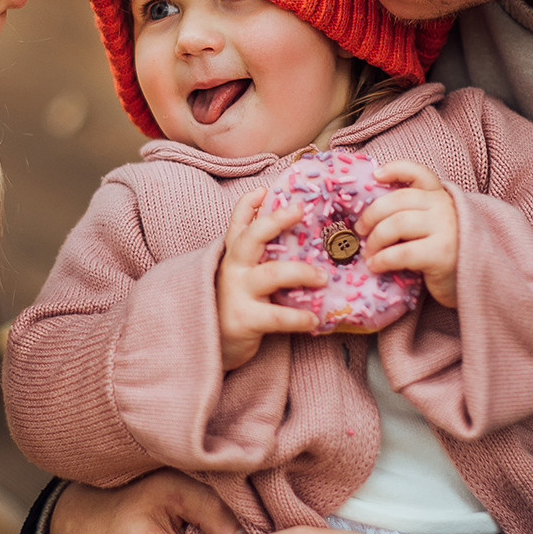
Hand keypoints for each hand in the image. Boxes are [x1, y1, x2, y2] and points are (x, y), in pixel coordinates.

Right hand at [217, 188, 322, 370]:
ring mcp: (237, 293)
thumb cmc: (235, 303)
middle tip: (299, 210)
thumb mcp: (240, 272)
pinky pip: (276, 316)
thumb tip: (276, 219)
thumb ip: (255, 249)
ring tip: (323, 277)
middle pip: (250, 237)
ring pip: (271, 274)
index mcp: (234, 255)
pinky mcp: (244, 319)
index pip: (237, 222)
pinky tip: (313, 319)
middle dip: (274, 221)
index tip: (266, 189)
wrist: (209, 344)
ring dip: (300, 272)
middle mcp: (233, 268)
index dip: (249, 204)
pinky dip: (298, 317)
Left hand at [357, 162, 459, 307]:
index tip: (376, 175)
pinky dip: (382, 259)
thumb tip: (368, 216)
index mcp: (440, 196)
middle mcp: (444, 206)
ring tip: (368, 253)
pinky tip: (375, 266)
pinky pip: (402, 252)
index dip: (396, 168)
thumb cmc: (444, 253)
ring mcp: (445, 228)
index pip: (419, 172)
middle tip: (361, 231)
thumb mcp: (432, 226)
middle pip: (397, 200)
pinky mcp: (441, 253)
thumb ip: (412, 213)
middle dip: (371, 215)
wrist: (475, 280)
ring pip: (396, 224)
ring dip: (375, 240)